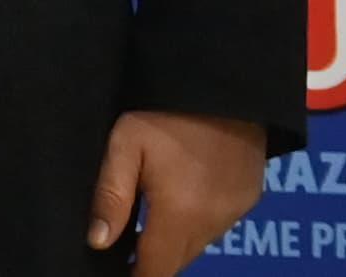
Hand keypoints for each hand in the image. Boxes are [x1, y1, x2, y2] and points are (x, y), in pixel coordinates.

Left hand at [91, 111, 265, 276]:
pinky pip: (217, 226)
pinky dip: (196, 223)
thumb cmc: (166, 114)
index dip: (136, 275)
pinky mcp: (248, 199)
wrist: (224, 87)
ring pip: (198, 245)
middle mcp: (212, 223)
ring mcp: (234, 212)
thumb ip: (111, 196)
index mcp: (179, 215)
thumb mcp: (125, 146)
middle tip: (126, 246)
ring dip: (174, 241)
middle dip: (152, 261)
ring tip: (149, 222)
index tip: (117, 270)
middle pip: (177, 261)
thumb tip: (97, 242)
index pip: (156, 270)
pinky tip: (182, 199)